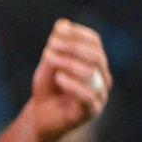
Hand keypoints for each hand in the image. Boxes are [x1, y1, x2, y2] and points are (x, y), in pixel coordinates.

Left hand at [26, 19, 109, 141]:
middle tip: (50, 45)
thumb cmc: (47, 89)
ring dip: (69, 63)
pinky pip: (88, 96)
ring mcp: (99, 94)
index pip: (94, 42)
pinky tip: (59, 78)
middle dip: (72, 47)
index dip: (78, 34)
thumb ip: (55, 47)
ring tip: (49, 59)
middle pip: (96, 55)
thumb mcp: (48, 65)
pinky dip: (73, 84)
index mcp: (94, 63)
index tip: (59, 30)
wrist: (40, 118)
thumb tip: (62, 23)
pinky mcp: (91, 111)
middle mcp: (102, 77)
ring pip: (92, 73)